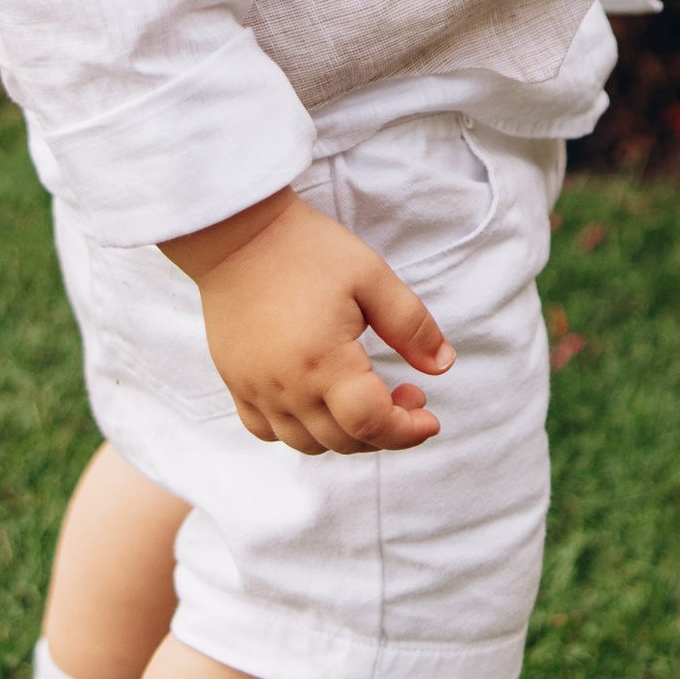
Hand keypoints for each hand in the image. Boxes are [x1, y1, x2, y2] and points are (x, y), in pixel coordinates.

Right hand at [162, 186, 453, 455]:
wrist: (237, 234)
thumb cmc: (306, 250)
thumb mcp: (371, 276)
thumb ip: (411, 325)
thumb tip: (443, 365)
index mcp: (323, 362)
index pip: (372, 425)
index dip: (408, 431)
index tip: (430, 418)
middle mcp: (286, 387)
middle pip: (344, 440)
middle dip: (386, 430)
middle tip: (406, 394)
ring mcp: (256, 389)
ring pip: (307, 444)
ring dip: (345, 434)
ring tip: (364, 397)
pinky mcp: (236, 382)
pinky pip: (266, 430)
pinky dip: (299, 430)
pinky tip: (317, 401)